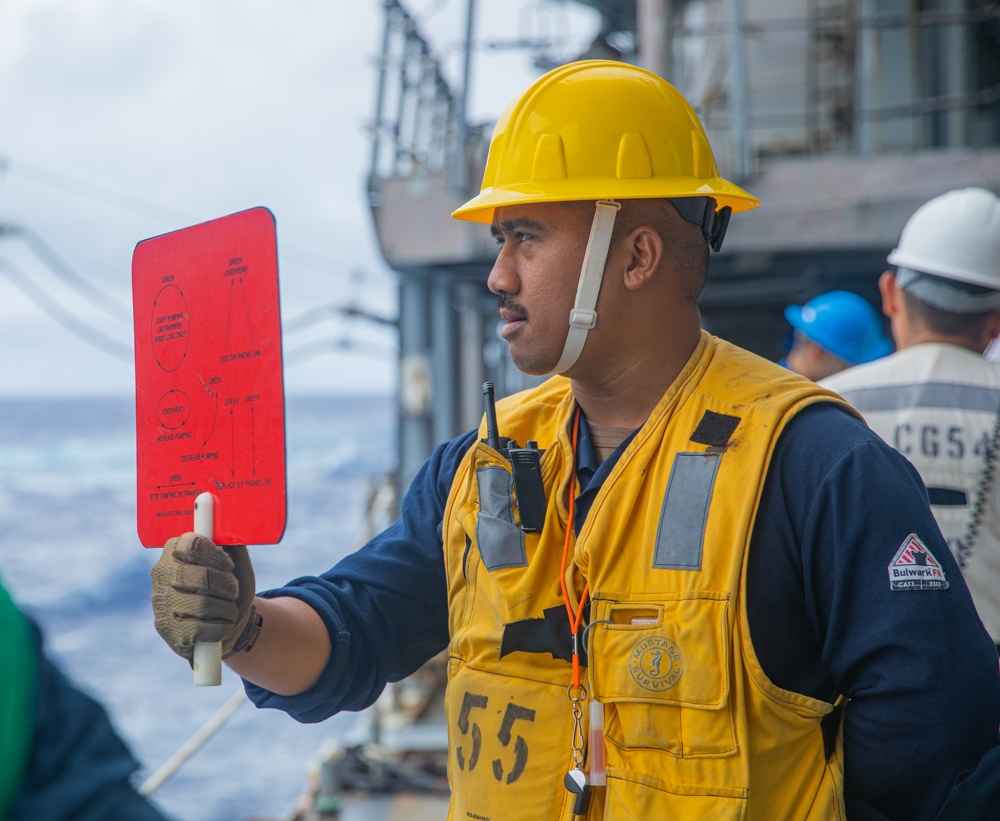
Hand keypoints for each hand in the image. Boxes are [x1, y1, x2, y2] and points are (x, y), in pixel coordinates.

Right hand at [150, 533, 256, 660]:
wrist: (230, 622)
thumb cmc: (231, 586)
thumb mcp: (236, 559)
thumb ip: (231, 539)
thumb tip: (227, 525)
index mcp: (175, 549)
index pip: (192, 544)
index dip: (216, 556)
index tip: (228, 565)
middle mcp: (161, 574)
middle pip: (199, 576)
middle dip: (226, 586)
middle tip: (232, 590)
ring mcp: (161, 603)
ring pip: (202, 604)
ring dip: (226, 608)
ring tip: (228, 609)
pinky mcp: (166, 629)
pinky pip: (199, 629)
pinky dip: (220, 628)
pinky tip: (220, 625)